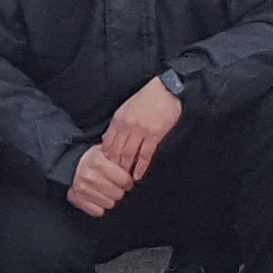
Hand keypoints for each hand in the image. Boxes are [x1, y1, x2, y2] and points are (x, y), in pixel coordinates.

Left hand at [69, 81, 184, 217]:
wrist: (166, 90)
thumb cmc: (148, 99)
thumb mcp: (127, 109)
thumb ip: (118, 125)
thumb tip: (108, 139)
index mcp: (118, 120)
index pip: (107, 144)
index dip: (105, 159)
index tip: (105, 170)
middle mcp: (126, 126)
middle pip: (115, 152)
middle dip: (113, 168)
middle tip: (114, 181)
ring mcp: (140, 131)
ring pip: (128, 156)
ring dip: (126, 170)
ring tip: (125, 182)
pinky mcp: (154, 135)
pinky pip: (144, 155)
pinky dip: (140, 168)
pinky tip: (138, 175)